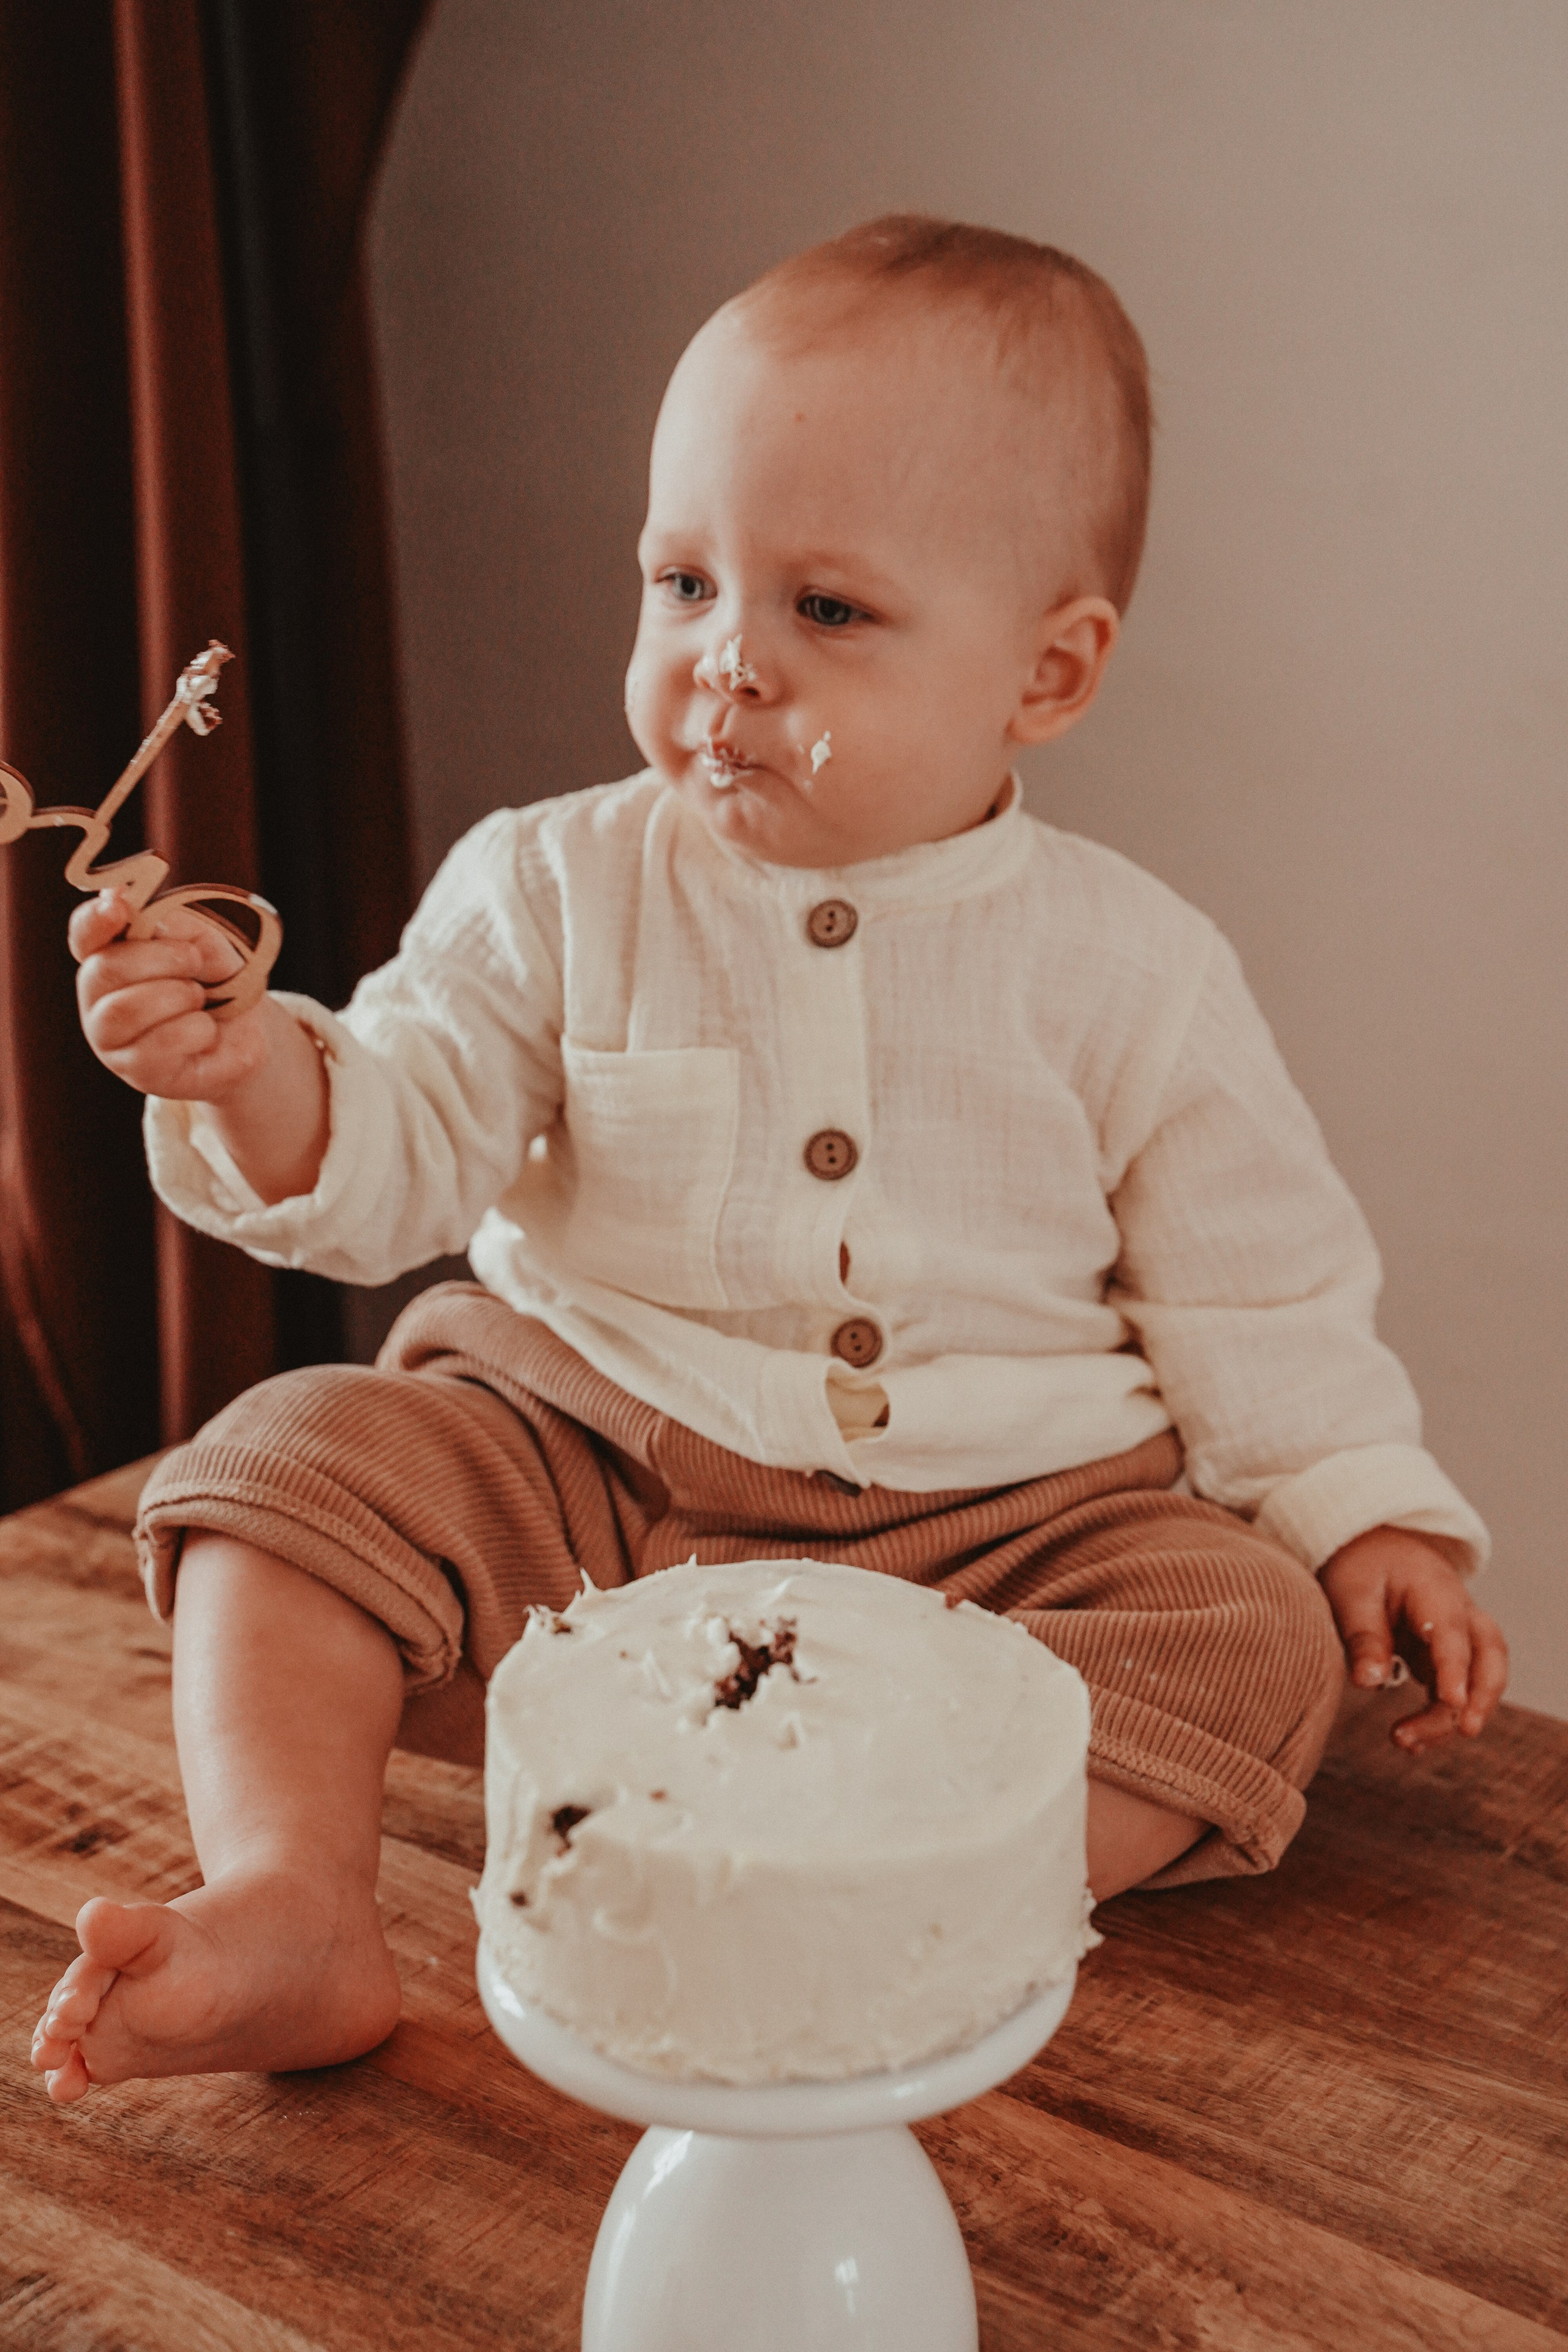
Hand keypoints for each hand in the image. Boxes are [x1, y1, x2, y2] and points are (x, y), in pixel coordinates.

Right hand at [71, 886, 270, 1101]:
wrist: (250, 1032)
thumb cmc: (216, 981)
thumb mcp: (200, 941)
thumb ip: (166, 922)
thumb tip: (125, 898)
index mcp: (108, 958)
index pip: (85, 935)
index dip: (95, 919)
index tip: (119, 905)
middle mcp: (99, 1000)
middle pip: (104, 970)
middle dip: (159, 958)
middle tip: (194, 959)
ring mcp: (113, 1040)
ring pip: (125, 1009)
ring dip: (177, 994)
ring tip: (200, 997)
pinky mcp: (138, 1072)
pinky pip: (159, 1044)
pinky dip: (196, 1029)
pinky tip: (206, 1030)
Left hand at [1319, 1525, 1507, 1751]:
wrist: (1370, 1545)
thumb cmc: (1360, 1565)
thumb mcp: (1351, 1593)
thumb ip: (1363, 1637)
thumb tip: (1368, 1682)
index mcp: (1436, 1591)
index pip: (1453, 1634)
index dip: (1456, 1670)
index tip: (1452, 1703)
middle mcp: (1458, 1614)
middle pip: (1488, 1657)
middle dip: (1482, 1697)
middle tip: (1464, 1730)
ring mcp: (1455, 1637)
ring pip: (1475, 1680)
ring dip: (1450, 1715)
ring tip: (1405, 1741)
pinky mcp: (1442, 1657)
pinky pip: (1451, 1689)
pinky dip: (1437, 1716)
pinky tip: (1409, 1741)